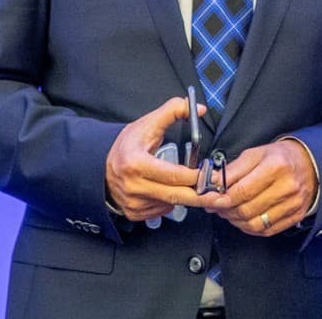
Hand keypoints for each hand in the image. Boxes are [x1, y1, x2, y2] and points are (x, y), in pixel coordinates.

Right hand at [104, 97, 207, 220]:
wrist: (102, 166)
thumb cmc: (128, 145)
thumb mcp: (148, 123)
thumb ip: (173, 110)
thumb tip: (199, 109)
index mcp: (136, 163)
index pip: (173, 174)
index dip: (195, 176)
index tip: (212, 174)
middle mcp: (133, 186)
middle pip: (175, 195)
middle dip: (200, 196)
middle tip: (219, 195)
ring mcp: (132, 202)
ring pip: (170, 204)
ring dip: (187, 198)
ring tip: (201, 190)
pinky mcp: (134, 213)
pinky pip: (162, 210)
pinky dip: (172, 202)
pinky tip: (175, 191)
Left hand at [201, 138, 317, 235]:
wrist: (310, 163)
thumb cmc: (281, 157)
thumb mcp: (256, 153)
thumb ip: (233, 169)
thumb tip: (211, 183)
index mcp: (276, 166)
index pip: (242, 191)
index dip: (221, 199)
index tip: (208, 200)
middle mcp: (287, 186)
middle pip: (246, 210)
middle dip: (225, 210)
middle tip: (216, 205)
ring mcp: (292, 204)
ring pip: (254, 224)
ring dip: (235, 221)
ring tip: (229, 211)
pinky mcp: (294, 216)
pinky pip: (265, 231)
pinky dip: (249, 228)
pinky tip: (244, 218)